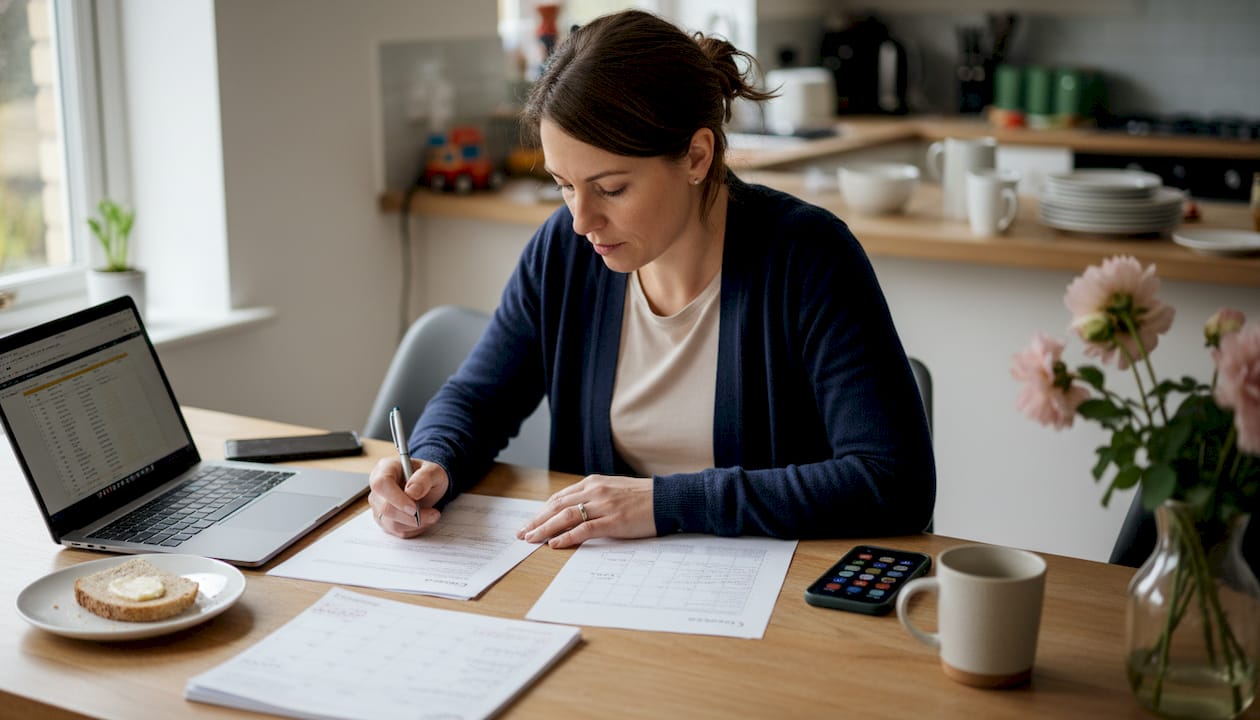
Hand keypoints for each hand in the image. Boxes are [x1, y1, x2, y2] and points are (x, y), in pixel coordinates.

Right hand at [368, 456, 448, 537]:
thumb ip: (424, 478)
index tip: (414, 508)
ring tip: (432, 515)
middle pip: (384, 507)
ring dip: (415, 524)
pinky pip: (397, 531)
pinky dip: (413, 529)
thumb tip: (412, 492)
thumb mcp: (433, 471)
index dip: (396, 498)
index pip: (381, 484)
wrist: (428, 485)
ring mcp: (378, 505)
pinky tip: (424, 520)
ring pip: (390, 523)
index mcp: (386, 468)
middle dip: (410, 516)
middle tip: (433, 514)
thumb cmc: (427, 476)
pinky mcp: (384, 520)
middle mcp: (378, 488)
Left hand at [517, 474, 654, 548]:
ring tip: (532, 539)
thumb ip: (595, 497)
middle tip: (522, 533)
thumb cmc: (644, 497)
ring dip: (545, 528)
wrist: (668, 499)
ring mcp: (603, 506)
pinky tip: (554, 544)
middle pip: (557, 506)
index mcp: (593, 483)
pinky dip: (566, 537)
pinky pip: (583, 529)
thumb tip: (577, 509)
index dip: (542, 511)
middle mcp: (595, 491)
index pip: (560, 497)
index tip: (531, 522)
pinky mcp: (613, 521)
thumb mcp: (614, 489)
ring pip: (565, 516)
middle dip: (537, 520)